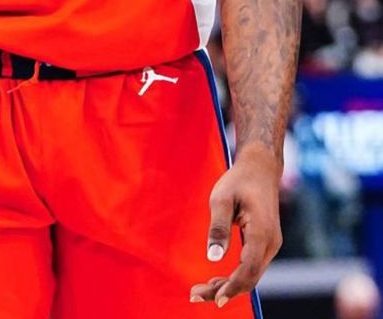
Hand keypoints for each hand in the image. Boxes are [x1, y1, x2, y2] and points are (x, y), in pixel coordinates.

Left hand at [190, 147, 281, 307]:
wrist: (260, 167)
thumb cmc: (239, 180)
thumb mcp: (222, 198)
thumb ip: (218, 227)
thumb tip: (213, 258)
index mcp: (262, 233)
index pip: (249, 270)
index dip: (232, 286)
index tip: (215, 299)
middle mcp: (271, 243)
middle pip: (250, 278)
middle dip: (224, 290)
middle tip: (195, 295)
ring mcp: (271, 244)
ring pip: (251, 275)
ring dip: (229, 285)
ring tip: (201, 290)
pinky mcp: (266, 243)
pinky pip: (252, 267)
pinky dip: (235, 276)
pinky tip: (217, 280)